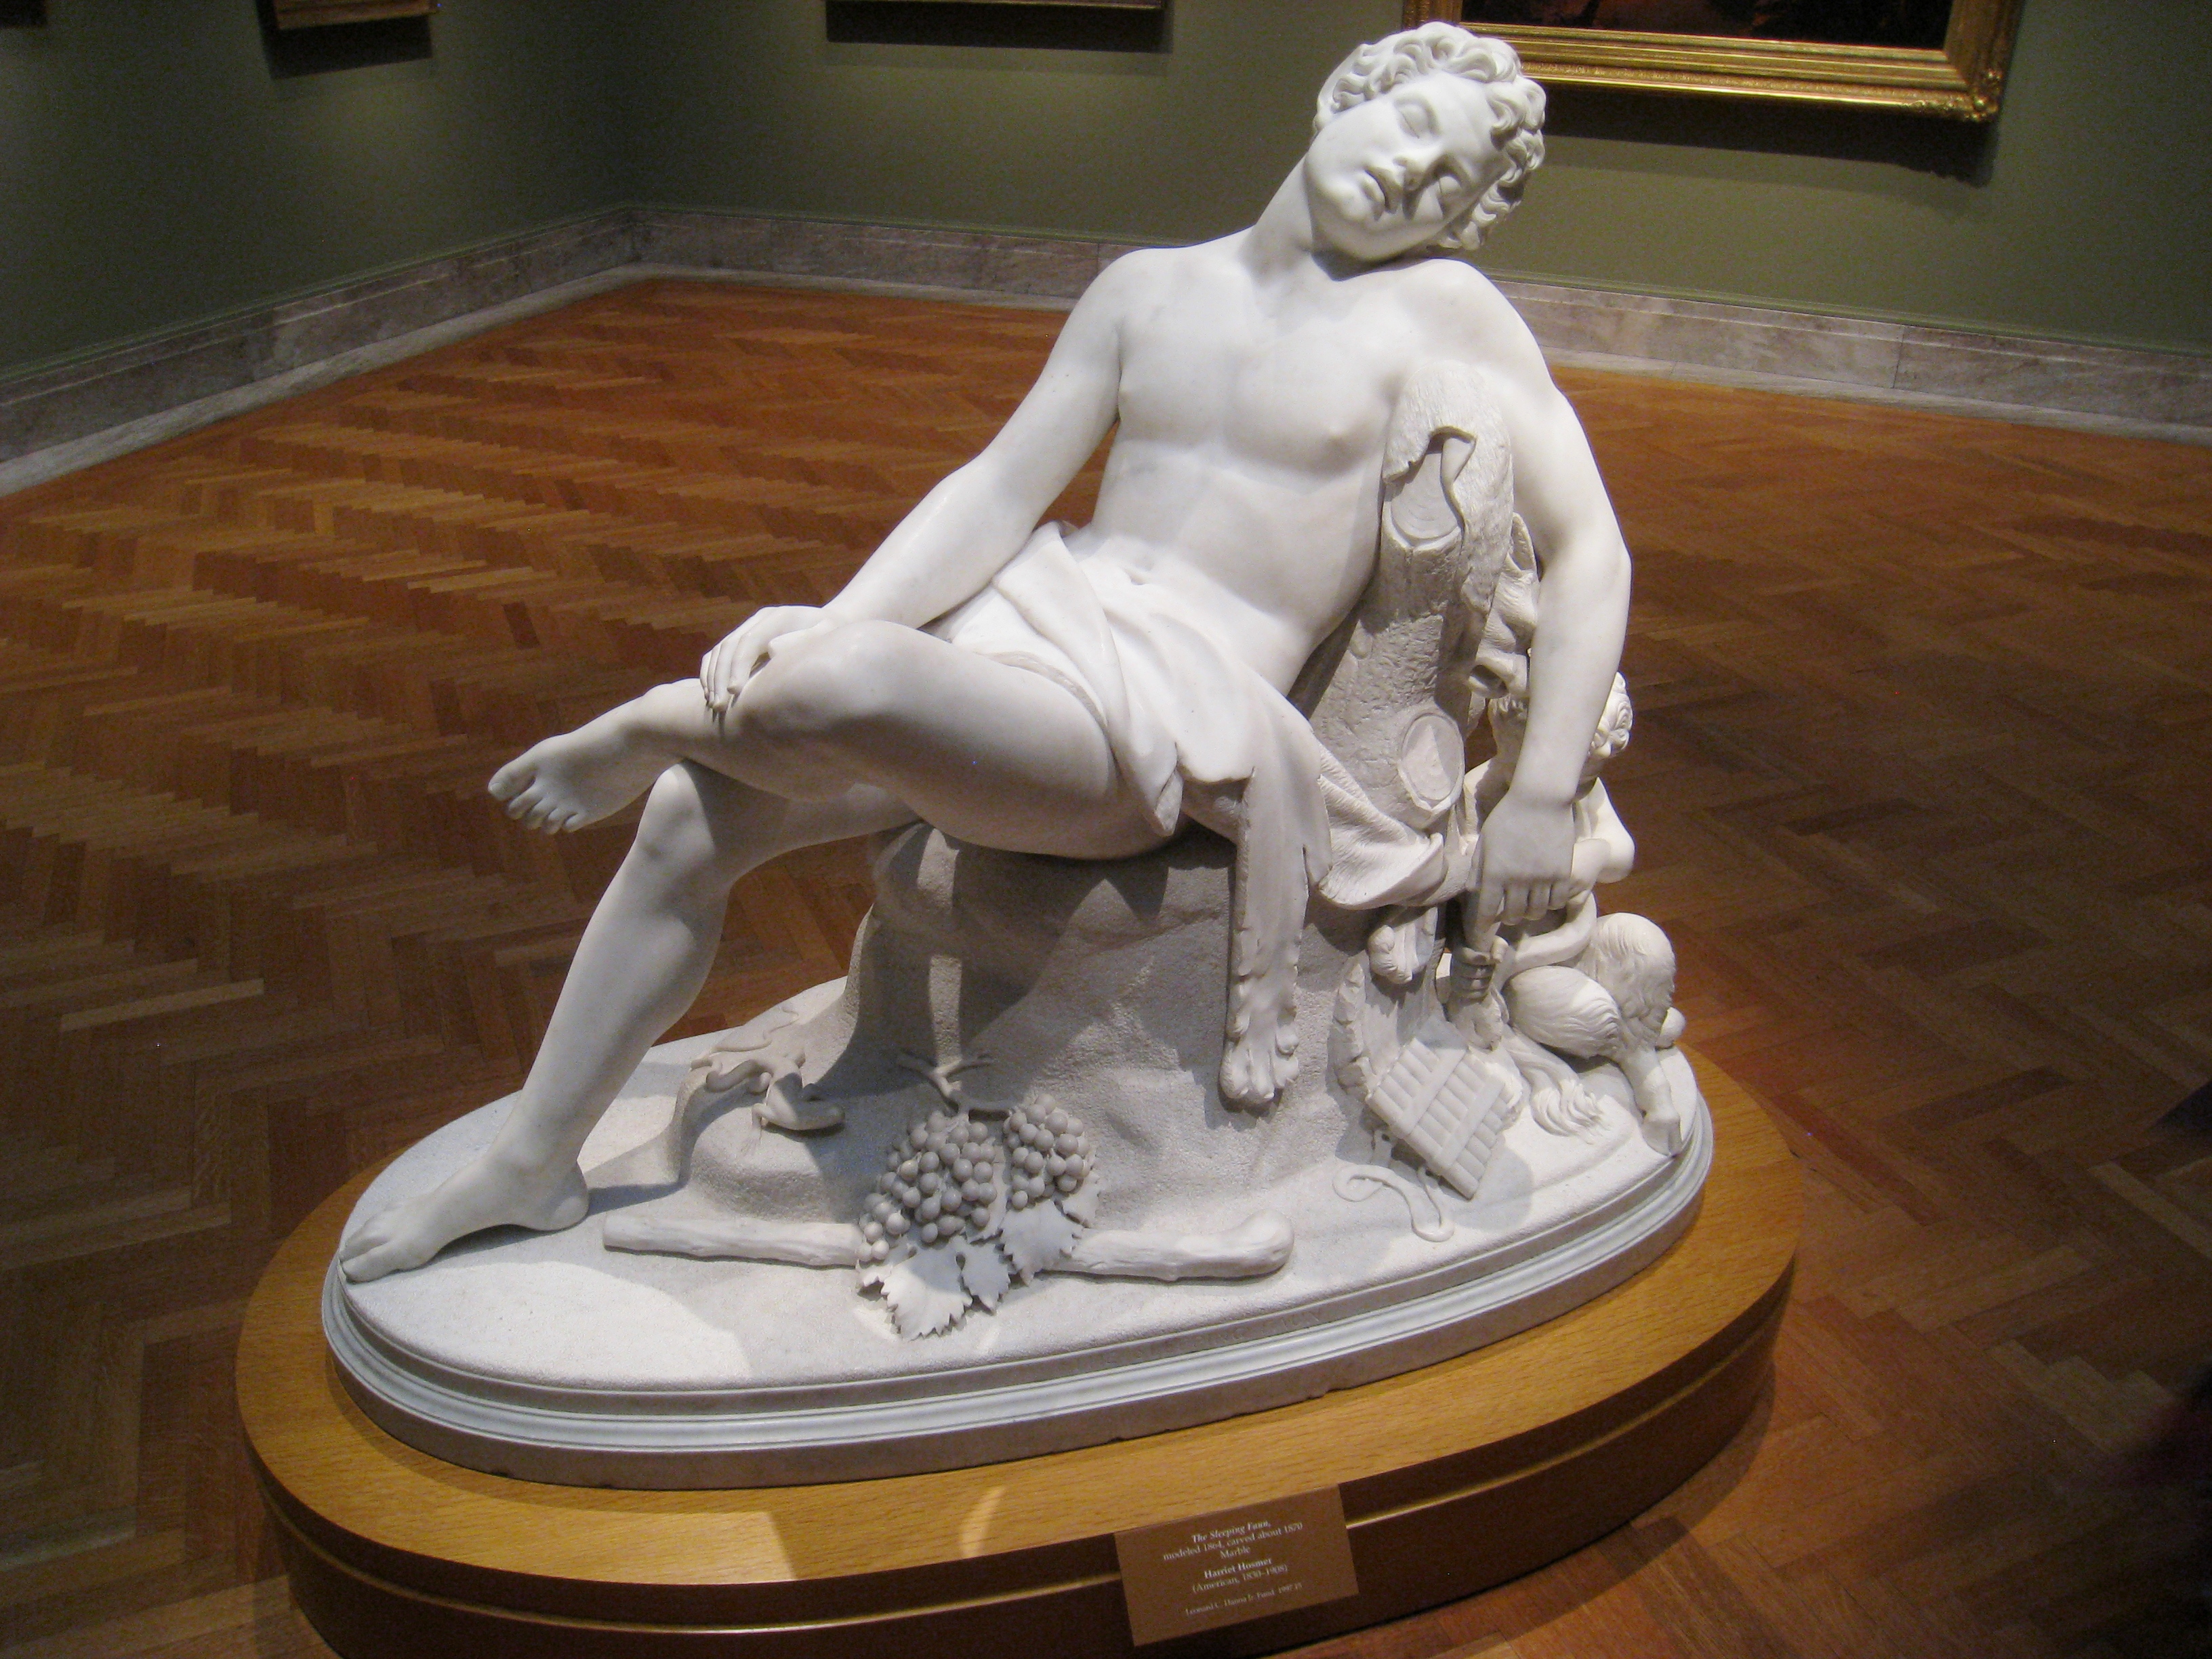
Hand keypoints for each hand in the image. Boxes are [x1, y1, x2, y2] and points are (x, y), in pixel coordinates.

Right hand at [700, 605, 827, 716]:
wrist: (830, 625)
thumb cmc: (832, 636)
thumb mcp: (827, 635)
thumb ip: (804, 640)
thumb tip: (772, 650)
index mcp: (779, 617)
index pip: (750, 640)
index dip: (739, 665)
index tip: (734, 692)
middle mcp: (760, 620)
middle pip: (730, 645)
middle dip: (720, 676)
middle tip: (719, 706)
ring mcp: (749, 627)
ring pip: (719, 650)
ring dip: (712, 677)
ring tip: (714, 705)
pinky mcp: (744, 638)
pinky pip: (718, 654)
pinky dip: (710, 673)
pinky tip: (710, 694)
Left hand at [1474, 790, 1575, 930]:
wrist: (1541, 798)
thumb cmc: (1508, 816)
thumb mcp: (1486, 840)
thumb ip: (1478, 868)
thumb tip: (1474, 892)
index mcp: (1495, 872)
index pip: (1487, 911)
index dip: (1483, 926)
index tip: (1482, 935)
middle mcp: (1518, 880)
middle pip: (1513, 915)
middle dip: (1508, 916)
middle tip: (1509, 911)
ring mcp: (1543, 878)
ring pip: (1536, 912)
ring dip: (1529, 911)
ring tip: (1527, 903)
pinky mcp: (1563, 873)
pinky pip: (1556, 902)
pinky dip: (1549, 904)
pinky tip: (1545, 896)